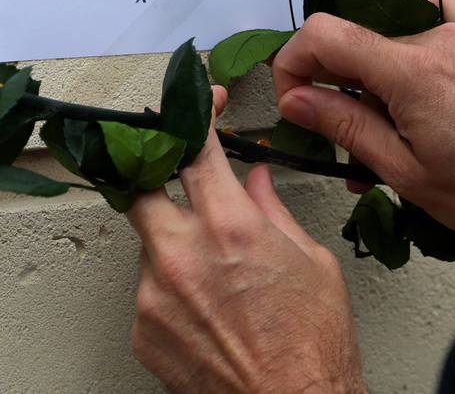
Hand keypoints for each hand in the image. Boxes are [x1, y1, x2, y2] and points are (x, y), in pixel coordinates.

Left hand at [127, 87, 365, 393]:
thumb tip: (257, 182)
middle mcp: (182, 254)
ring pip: (147, 242)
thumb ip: (274, 212)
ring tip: (217, 273)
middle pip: (140, 185)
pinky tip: (208, 309)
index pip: (194, 145)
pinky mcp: (143, 330)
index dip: (195, 114)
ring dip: (174, 243)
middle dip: (158, 174)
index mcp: (230, 227)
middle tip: (180, 178)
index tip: (202, 104)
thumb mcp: (313, 262)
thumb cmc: (314, 349)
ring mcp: (155, 294)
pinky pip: (148, 290)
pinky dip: (173, 289)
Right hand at [273, 0, 454, 232]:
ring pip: (394, 41)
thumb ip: (346, 126)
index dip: (293, 61)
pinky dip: (417, 35)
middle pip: (359, 44)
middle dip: (341, 88)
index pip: (325, 34)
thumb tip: (294, 98)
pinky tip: (421, 72)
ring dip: (380, 81)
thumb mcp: (406, 173)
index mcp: (413, 71)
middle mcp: (439, 37)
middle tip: (349, 143)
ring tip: (394, 133)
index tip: (294, 98)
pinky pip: (440, 12)